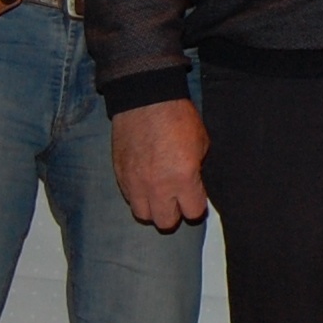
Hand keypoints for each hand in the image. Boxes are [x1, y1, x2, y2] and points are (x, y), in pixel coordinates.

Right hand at [108, 99, 208, 232]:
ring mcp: (136, 183)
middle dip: (174, 212)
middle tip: (176, 198)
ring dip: (153, 208)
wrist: (145, 99)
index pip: (192, 213)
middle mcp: (158, 187)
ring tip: (158, 194)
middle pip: (166, 222)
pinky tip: (144, 182)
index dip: (196, 204)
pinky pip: (129, 198)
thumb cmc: (178, 118)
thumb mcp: (201, 143)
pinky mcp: (120, 176)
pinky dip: (138, 195)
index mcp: (183, 179)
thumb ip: (197, 171)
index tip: (195, 195)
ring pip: (143, 215)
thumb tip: (194, 185)